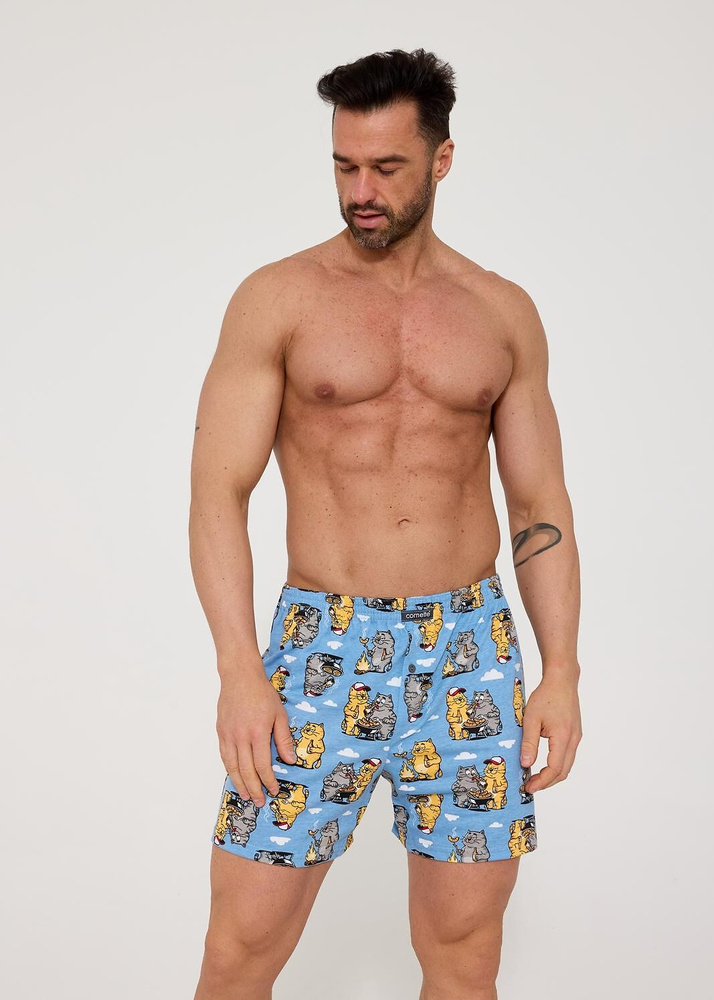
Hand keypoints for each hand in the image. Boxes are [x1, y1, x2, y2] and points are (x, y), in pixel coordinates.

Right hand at [217, 665, 297, 806]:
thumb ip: (284, 739)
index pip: (262, 765)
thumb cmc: (262, 693)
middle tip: (259, 801)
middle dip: (254, 788)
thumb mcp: (279, 714)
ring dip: (239, 783)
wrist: (240, 677)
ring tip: (246, 795)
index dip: (268, 780)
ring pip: (232, 766)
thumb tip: (290, 760)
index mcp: (258, 733)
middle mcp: (241, 736)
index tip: (274, 789)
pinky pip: (224, 756)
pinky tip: (235, 776)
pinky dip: (229, 769)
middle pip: (246, 770)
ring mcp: (228, 735)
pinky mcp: (221, 732)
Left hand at [520, 674, 581, 792]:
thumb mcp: (531, 718)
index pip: (554, 769)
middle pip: (563, 771)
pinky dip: (557, 764)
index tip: (529, 787)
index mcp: (563, 737)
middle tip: (530, 786)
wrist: (562, 680)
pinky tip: (543, 763)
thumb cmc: (546, 696)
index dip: (542, 781)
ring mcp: (576, 737)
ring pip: (567, 764)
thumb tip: (525, 764)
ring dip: (552, 774)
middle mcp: (573, 740)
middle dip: (547, 782)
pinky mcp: (574, 733)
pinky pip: (567, 755)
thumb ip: (528, 743)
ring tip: (535, 777)